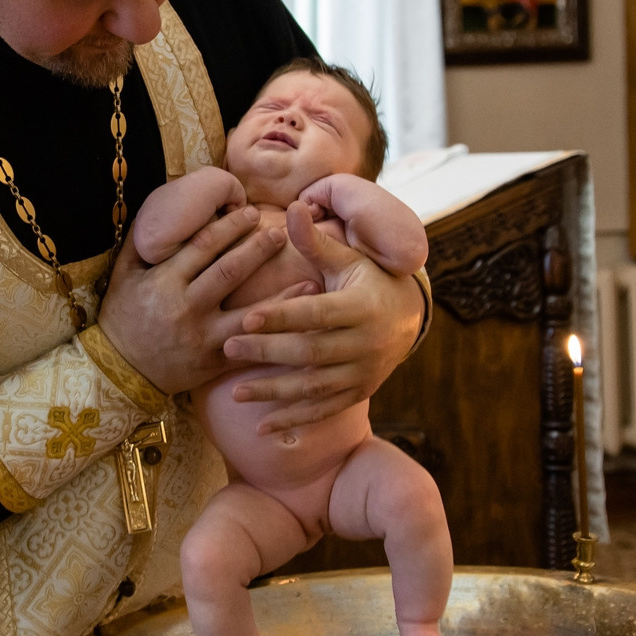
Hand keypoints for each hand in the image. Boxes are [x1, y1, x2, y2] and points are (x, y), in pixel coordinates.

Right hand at [96, 204, 286, 397]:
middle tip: (282, 231)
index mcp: (164, 282)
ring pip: (248, 311)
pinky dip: (276, 334)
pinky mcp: (213, 362)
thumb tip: (161, 209)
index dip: (230, 226)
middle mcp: (186, 307)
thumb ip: (141, 243)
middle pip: (230, 271)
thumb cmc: (121, 317)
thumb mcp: (123, 275)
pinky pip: (251, 347)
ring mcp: (202, 337)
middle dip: (259, 248)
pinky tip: (300, 321)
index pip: (203, 246)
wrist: (119, 372)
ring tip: (309, 276)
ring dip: (282, 294)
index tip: (250, 213)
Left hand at [222, 201, 423, 432]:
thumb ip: (316, 242)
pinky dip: (294, 421)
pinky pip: (323, 411)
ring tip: (235, 393)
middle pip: (310, 352)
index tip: (247, 317)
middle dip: (268, 353)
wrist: (408, 319)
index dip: (282, 316)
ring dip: (274, 393)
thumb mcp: (348, 260)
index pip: (316, 314)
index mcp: (360, 307)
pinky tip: (263, 427)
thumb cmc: (366, 281)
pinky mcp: (358, 394)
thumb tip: (292, 208)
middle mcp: (364, 344)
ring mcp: (362, 373)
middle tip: (227, 349)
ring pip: (314, 388)